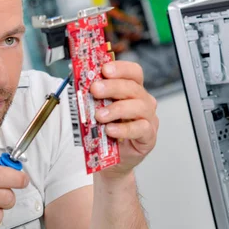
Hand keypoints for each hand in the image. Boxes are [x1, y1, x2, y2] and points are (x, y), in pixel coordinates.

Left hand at [90, 61, 158, 176]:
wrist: (112, 160)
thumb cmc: (106, 131)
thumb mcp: (98, 111)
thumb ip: (94, 98)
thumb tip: (80, 85)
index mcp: (132, 90)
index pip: (133, 72)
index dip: (120, 68)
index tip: (104, 69)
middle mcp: (143, 101)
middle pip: (133, 87)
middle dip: (112, 87)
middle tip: (95, 90)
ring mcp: (148, 118)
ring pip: (139, 106)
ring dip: (117, 109)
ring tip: (100, 116)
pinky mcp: (149, 136)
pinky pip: (140, 128)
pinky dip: (124, 129)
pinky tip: (110, 130)